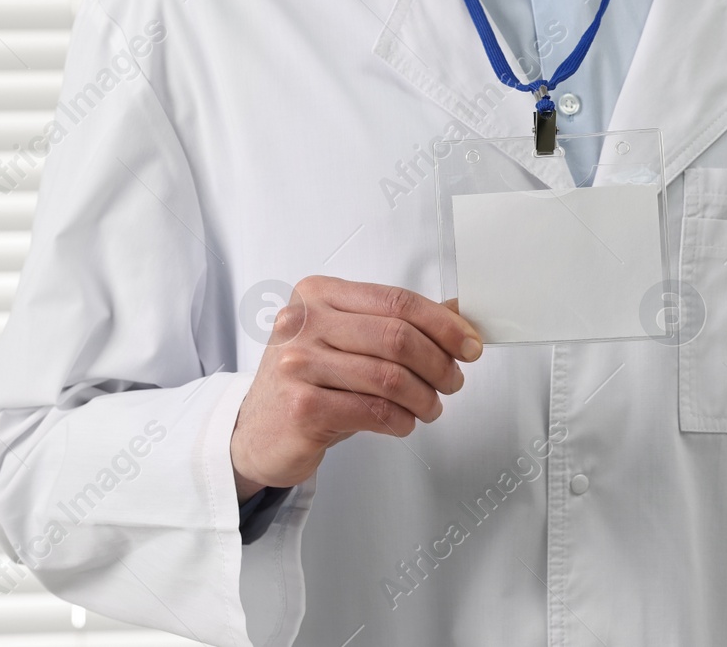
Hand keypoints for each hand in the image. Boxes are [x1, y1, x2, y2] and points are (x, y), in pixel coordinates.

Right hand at [229, 277, 482, 500]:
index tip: (469, 344)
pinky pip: (374, 411)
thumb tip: (456, 312)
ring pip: (389, 377)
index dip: (442, 324)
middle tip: (453, 380)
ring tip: (430, 407)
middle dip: (439, 363)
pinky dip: (401, 420)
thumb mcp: (347, 340)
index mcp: (318, 294)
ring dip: (424, 397)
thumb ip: (395, 322)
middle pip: (397, 336)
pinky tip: (403, 422)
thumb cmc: (308, 382)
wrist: (257, 432)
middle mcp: (303, 322)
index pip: (396, 300)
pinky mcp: (302, 407)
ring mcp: (298, 365)